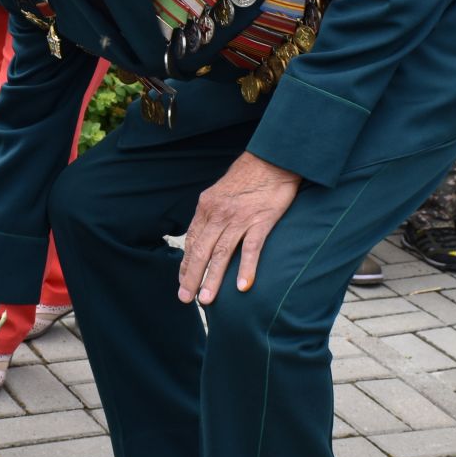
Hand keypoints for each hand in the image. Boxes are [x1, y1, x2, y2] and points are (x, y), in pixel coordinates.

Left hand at [176, 152, 300, 304]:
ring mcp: (240, 218)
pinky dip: (246, 268)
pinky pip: (251, 248)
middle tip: (186, 298)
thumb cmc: (249, 175)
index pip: (192, 241)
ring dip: (213, 278)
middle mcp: (219, 214)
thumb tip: (207, 234)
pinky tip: (242, 287)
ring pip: (222, 253)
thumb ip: (213, 212)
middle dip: (192, 277)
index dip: (186, 264)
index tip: (182, 281)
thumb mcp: (221, 191)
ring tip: (206, 299)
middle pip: (202, 251)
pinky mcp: (261, 220)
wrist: (273, 157)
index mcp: (207, 207)